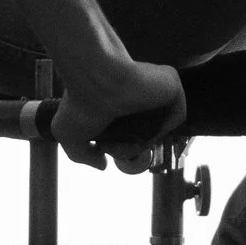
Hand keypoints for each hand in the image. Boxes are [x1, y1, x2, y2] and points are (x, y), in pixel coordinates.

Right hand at [52, 55, 184, 174]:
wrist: (95, 79)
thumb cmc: (80, 102)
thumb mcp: (69, 135)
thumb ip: (83, 155)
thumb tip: (103, 165)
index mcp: (118, 99)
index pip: (129, 128)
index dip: (121, 145)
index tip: (107, 150)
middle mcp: (138, 93)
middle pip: (145, 130)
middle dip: (131, 147)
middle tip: (115, 148)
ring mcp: (156, 87)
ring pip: (160, 125)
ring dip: (145, 142)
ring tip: (126, 142)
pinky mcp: (172, 84)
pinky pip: (176, 115)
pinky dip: (164, 130)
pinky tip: (145, 134)